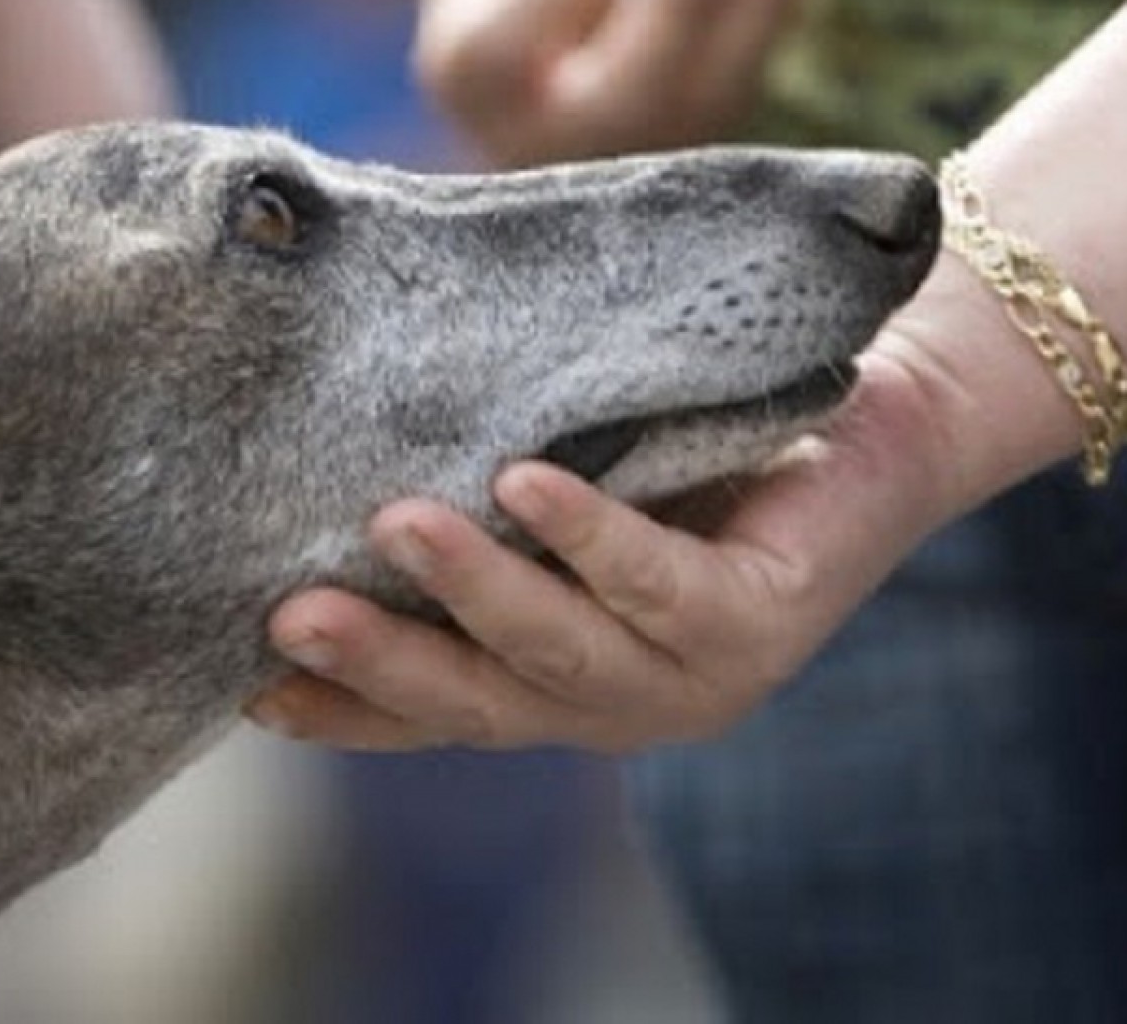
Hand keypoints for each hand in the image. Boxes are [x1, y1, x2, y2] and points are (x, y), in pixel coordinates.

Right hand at [248, 342, 966, 752]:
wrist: (880, 413)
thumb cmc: (701, 436)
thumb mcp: (570, 475)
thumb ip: (478, 490)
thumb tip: (335, 436)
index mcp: (564, 680)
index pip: (438, 713)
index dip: (347, 710)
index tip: (246, 683)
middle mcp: (621, 701)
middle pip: (482, 706)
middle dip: (383, 668)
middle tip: (288, 617)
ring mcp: (696, 675)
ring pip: (561, 653)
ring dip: (473, 593)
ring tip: (394, 524)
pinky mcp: (761, 622)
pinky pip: (658, 585)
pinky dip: (587, 536)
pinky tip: (526, 484)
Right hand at [414, 0, 810, 166]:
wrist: (541, 122)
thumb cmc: (511, 13)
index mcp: (473, 78)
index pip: (505, 41)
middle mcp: (550, 140)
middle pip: (621, 97)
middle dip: (676, 5)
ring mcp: (630, 158)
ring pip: (702, 103)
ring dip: (752, 5)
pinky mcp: (691, 153)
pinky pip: (740, 88)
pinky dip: (770, 11)